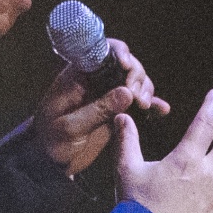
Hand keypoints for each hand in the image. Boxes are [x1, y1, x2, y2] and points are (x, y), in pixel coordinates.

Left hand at [33, 37, 168, 176]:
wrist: (50, 162)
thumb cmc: (50, 141)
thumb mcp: (69, 127)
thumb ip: (97, 110)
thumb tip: (127, 92)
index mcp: (77, 76)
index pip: (101, 51)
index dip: (119, 52)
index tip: (127, 67)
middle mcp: (95, 80)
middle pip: (125, 64)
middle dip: (136, 75)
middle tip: (137, 97)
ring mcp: (108, 95)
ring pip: (135, 81)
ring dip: (145, 89)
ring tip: (143, 106)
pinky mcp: (117, 111)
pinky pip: (137, 102)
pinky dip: (151, 104)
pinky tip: (162, 110)